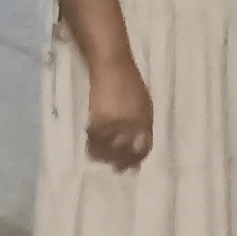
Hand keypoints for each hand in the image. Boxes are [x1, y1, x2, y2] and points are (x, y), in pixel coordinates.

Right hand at [83, 55, 154, 169]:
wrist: (113, 68)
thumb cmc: (131, 84)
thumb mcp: (145, 105)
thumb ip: (143, 124)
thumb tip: (139, 141)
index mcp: (145, 122)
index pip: (143, 149)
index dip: (137, 160)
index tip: (132, 166)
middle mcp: (131, 126)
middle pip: (125, 153)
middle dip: (121, 162)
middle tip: (116, 167)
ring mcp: (114, 124)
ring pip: (108, 150)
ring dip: (105, 156)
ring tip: (102, 158)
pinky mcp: (97, 120)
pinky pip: (93, 140)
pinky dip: (92, 145)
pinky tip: (92, 145)